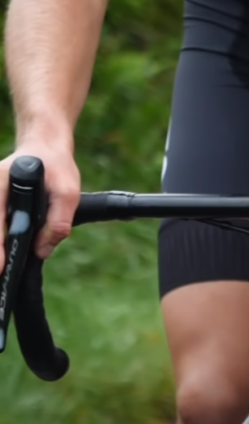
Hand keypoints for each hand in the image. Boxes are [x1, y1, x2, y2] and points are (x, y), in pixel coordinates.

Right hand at [0, 138, 80, 271]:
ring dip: (3, 246)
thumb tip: (41, 252)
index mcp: (0, 183)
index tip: (1, 268)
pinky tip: (10, 255)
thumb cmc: (57, 167)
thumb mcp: (67, 192)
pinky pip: (1, 225)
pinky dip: (5, 239)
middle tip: (3, 275)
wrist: (47, 148)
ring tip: (7, 270)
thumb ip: (58, 222)